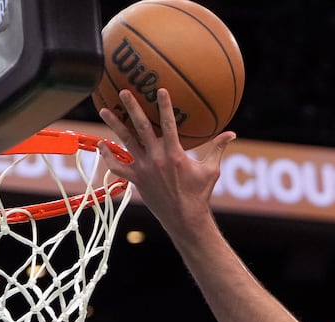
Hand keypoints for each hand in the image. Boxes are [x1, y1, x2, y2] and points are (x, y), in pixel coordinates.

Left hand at [96, 87, 235, 229]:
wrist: (184, 218)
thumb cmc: (200, 194)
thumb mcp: (212, 170)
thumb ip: (218, 148)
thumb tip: (232, 133)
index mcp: (174, 154)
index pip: (169, 125)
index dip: (165, 106)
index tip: (160, 90)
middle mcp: (156, 159)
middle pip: (141, 128)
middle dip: (132, 108)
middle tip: (123, 92)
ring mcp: (144, 169)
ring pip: (125, 142)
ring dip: (114, 125)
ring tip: (104, 110)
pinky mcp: (136, 179)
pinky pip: (118, 167)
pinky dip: (108, 157)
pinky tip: (101, 145)